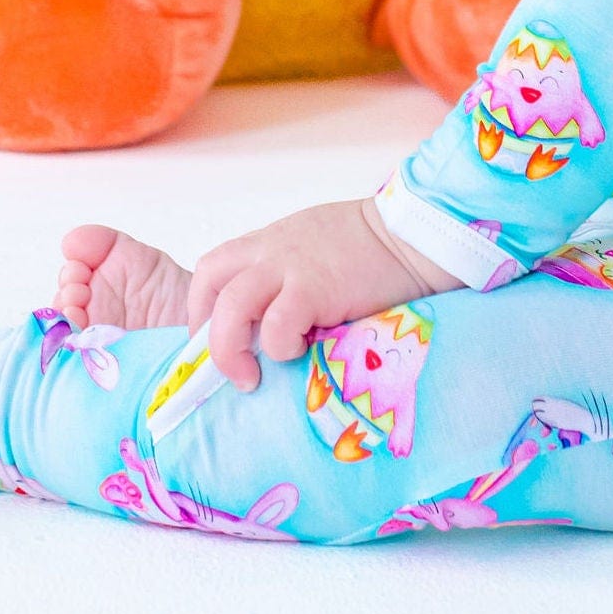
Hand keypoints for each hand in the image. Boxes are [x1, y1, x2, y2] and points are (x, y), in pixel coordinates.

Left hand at [186, 198, 459, 392]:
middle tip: (227, 365)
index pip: (212, 269)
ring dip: (231, 348)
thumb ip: (285, 274)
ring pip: (231, 306)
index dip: (201, 308)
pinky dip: (280, 346)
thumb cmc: (371, 250)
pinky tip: (302, 352)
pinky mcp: (314, 287)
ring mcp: (290, 267)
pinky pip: (277, 324)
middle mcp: (270, 250)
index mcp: (268, 242)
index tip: (212, 342)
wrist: (411, 236)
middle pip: (208, 282)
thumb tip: (267, 322)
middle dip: (205, 330)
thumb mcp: (313, 249)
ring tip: (250, 377)